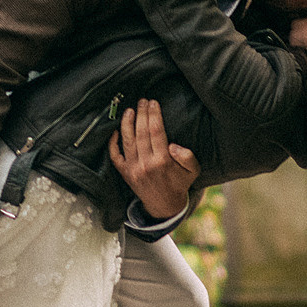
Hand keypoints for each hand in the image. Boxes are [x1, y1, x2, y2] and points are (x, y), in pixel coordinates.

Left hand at [110, 100, 199, 220]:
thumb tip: (172, 145)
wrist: (164, 206)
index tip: (154, 103)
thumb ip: (187, 156)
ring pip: (127, 141)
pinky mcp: (125, 173)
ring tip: (129, 110)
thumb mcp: (192, 171)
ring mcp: (133, 168)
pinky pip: (115, 156)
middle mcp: (146, 164)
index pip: (156, 132)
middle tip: (142, 100)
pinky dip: (113, 143)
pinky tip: (115, 131)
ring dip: (127, 123)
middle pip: (141, 133)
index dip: (154, 115)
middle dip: (142, 114)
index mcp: (163, 161)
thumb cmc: (179, 184)